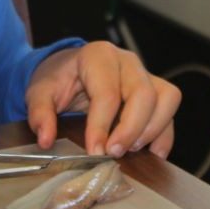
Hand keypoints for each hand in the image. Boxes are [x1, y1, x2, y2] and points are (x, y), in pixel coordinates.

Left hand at [25, 41, 180, 157]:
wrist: (69, 68)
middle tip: (113, 152)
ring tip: (131, 149)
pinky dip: (165, 133)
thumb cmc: (58, 78)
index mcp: (98, 56)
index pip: (107, 93)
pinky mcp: (155, 89)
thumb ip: (40, 113)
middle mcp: (127, 61)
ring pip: (166, 98)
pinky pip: (170, 109)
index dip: (102, 126)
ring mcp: (144, 73)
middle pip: (143, 94)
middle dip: (131, 129)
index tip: (94, 151)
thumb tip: (46, 139)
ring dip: (152, 129)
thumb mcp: (40, 91)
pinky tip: (153, 153)